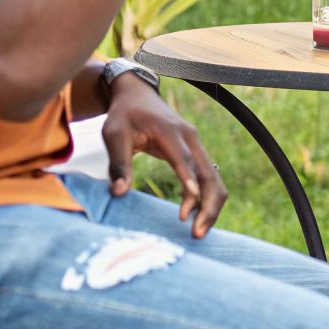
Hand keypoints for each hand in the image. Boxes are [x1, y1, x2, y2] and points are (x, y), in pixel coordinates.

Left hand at [103, 75, 227, 238]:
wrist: (137, 94)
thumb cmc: (124, 115)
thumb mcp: (114, 135)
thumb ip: (118, 163)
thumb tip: (118, 193)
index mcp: (171, 132)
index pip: (184, 160)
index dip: (188, 184)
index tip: (189, 210)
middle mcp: (190, 138)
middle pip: (210, 174)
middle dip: (207, 206)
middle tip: (196, 234)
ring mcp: (196, 145)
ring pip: (214, 178)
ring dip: (210, 205)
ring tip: (198, 232)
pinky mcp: (195, 152)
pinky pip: (209, 177)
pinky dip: (207, 198)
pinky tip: (197, 217)